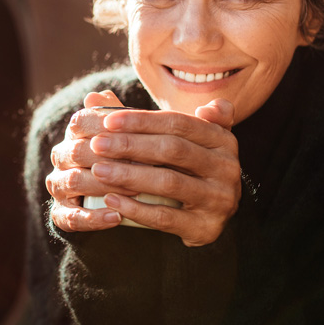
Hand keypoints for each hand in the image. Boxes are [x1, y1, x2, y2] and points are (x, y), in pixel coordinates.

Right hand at [46, 90, 128, 232]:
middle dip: (110, 157)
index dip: (106, 126)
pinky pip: (71, 217)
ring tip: (136, 191)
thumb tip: (102, 94)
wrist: (121, 198)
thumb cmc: (129, 159)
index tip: (136, 132)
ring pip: (73, 181)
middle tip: (144, 164)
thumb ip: (120, 117)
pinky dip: (94, 217)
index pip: (81, 122)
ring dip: (105, 185)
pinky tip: (116, 217)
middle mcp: (61, 157)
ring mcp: (59, 186)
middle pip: (77, 151)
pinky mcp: (61, 214)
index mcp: (74, 134)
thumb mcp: (129, 137)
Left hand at [90, 99, 240, 246]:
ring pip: (168, 182)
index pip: (178, 122)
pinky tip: (111, 201)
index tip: (108, 121)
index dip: (142, 120)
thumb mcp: (182, 140)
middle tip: (97, 144)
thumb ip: (143, 119)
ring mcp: (219, 199)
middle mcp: (227, 167)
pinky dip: (136, 209)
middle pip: (173, 150)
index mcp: (222, 139)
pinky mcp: (207, 227)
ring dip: (129, 175)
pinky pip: (166, 217)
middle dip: (131, 145)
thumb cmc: (187, 169)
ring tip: (98, 171)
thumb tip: (96, 97)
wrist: (211, 217)